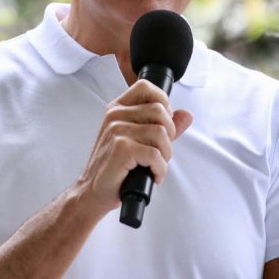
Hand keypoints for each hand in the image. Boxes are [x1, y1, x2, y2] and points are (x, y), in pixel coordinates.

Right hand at [74, 79, 192, 215]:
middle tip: (160, 151)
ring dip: (165, 155)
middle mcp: (115, 115)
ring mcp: (117, 130)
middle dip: (169, 135)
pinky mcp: (121, 148)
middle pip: (160, 111)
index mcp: (118, 108)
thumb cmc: (114, 166)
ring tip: (155, 164)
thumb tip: (186, 114)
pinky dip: (159, 169)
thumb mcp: (138, 140)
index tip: (163, 122)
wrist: (92, 191)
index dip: (163, 102)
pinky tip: (152, 175)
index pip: (146, 87)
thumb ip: (163, 125)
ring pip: (161, 133)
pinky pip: (155, 154)